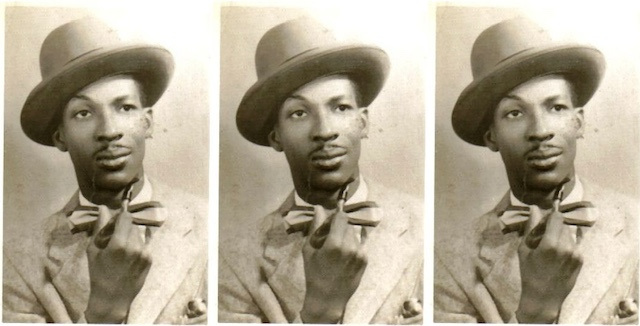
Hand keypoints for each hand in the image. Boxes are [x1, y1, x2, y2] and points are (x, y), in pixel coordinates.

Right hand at [84, 205, 151, 322]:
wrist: (113, 297)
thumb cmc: (98, 274)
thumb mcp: (94, 250)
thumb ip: (100, 227)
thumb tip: (104, 208)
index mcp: (119, 243)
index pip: (126, 217)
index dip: (119, 217)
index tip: (114, 223)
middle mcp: (135, 246)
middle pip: (132, 224)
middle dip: (124, 228)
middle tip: (115, 238)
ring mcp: (145, 252)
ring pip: (139, 233)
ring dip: (131, 236)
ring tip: (122, 250)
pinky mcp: (150, 258)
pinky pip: (144, 243)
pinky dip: (137, 245)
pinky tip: (129, 256)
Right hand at [300, 209, 366, 322]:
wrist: (328, 298)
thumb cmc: (314, 274)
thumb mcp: (309, 250)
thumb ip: (315, 227)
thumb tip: (319, 208)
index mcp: (334, 243)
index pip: (341, 216)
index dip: (334, 218)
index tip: (328, 225)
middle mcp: (350, 246)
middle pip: (348, 224)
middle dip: (339, 227)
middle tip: (330, 238)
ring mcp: (360, 253)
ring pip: (354, 233)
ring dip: (346, 236)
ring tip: (337, 249)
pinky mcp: (365, 259)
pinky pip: (361, 243)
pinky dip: (353, 244)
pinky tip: (346, 253)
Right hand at [516, 211, 581, 322]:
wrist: (544, 297)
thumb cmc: (529, 273)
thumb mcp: (524, 250)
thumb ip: (531, 227)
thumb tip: (534, 208)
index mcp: (550, 243)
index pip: (557, 217)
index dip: (549, 218)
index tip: (542, 225)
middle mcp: (566, 246)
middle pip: (563, 224)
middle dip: (553, 227)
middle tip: (544, 238)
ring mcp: (576, 253)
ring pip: (569, 234)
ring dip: (560, 236)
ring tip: (551, 250)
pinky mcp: (581, 260)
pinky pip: (574, 244)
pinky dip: (566, 245)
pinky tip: (558, 257)